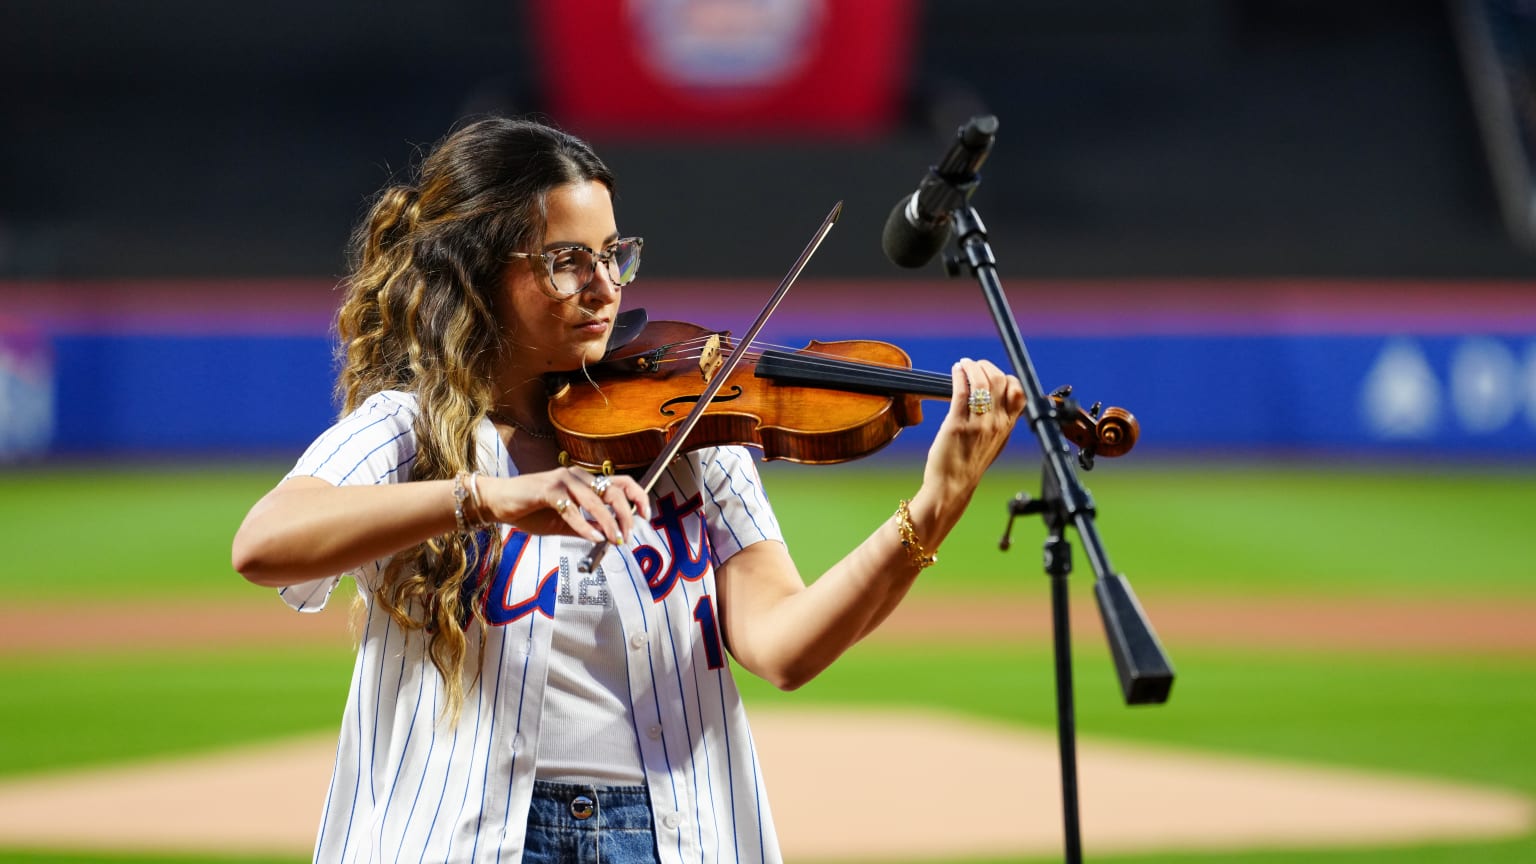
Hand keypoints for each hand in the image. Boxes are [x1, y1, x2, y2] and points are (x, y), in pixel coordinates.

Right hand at [475, 467, 650, 544]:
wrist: (498, 502)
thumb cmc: (530, 510)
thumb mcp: (564, 521)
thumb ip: (586, 526)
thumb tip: (607, 539)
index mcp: (584, 480)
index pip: (620, 482)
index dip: (638, 496)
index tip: (645, 516)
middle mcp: (576, 476)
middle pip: (613, 491)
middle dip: (626, 515)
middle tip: (627, 536)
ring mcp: (562, 481)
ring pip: (596, 500)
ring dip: (609, 522)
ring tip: (614, 539)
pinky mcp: (546, 491)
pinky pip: (572, 509)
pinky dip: (584, 525)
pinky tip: (592, 537)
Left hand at [921, 358, 1024, 507]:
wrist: (952, 487)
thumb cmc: (968, 465)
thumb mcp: (994, 442)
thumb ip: (999, 421)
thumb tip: (994, 398)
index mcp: (1007, 426)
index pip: (1018, 392)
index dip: (1007, 377)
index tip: (992, 373)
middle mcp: (997, 424)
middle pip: (1000, 381)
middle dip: (986, 367)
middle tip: (974, 365)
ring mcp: (978, 424)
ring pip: (981, 383)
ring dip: (971, 367)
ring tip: (963, 365)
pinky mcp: (957, 425)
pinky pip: (962, 391)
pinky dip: (959, 376)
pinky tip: (956, 371)